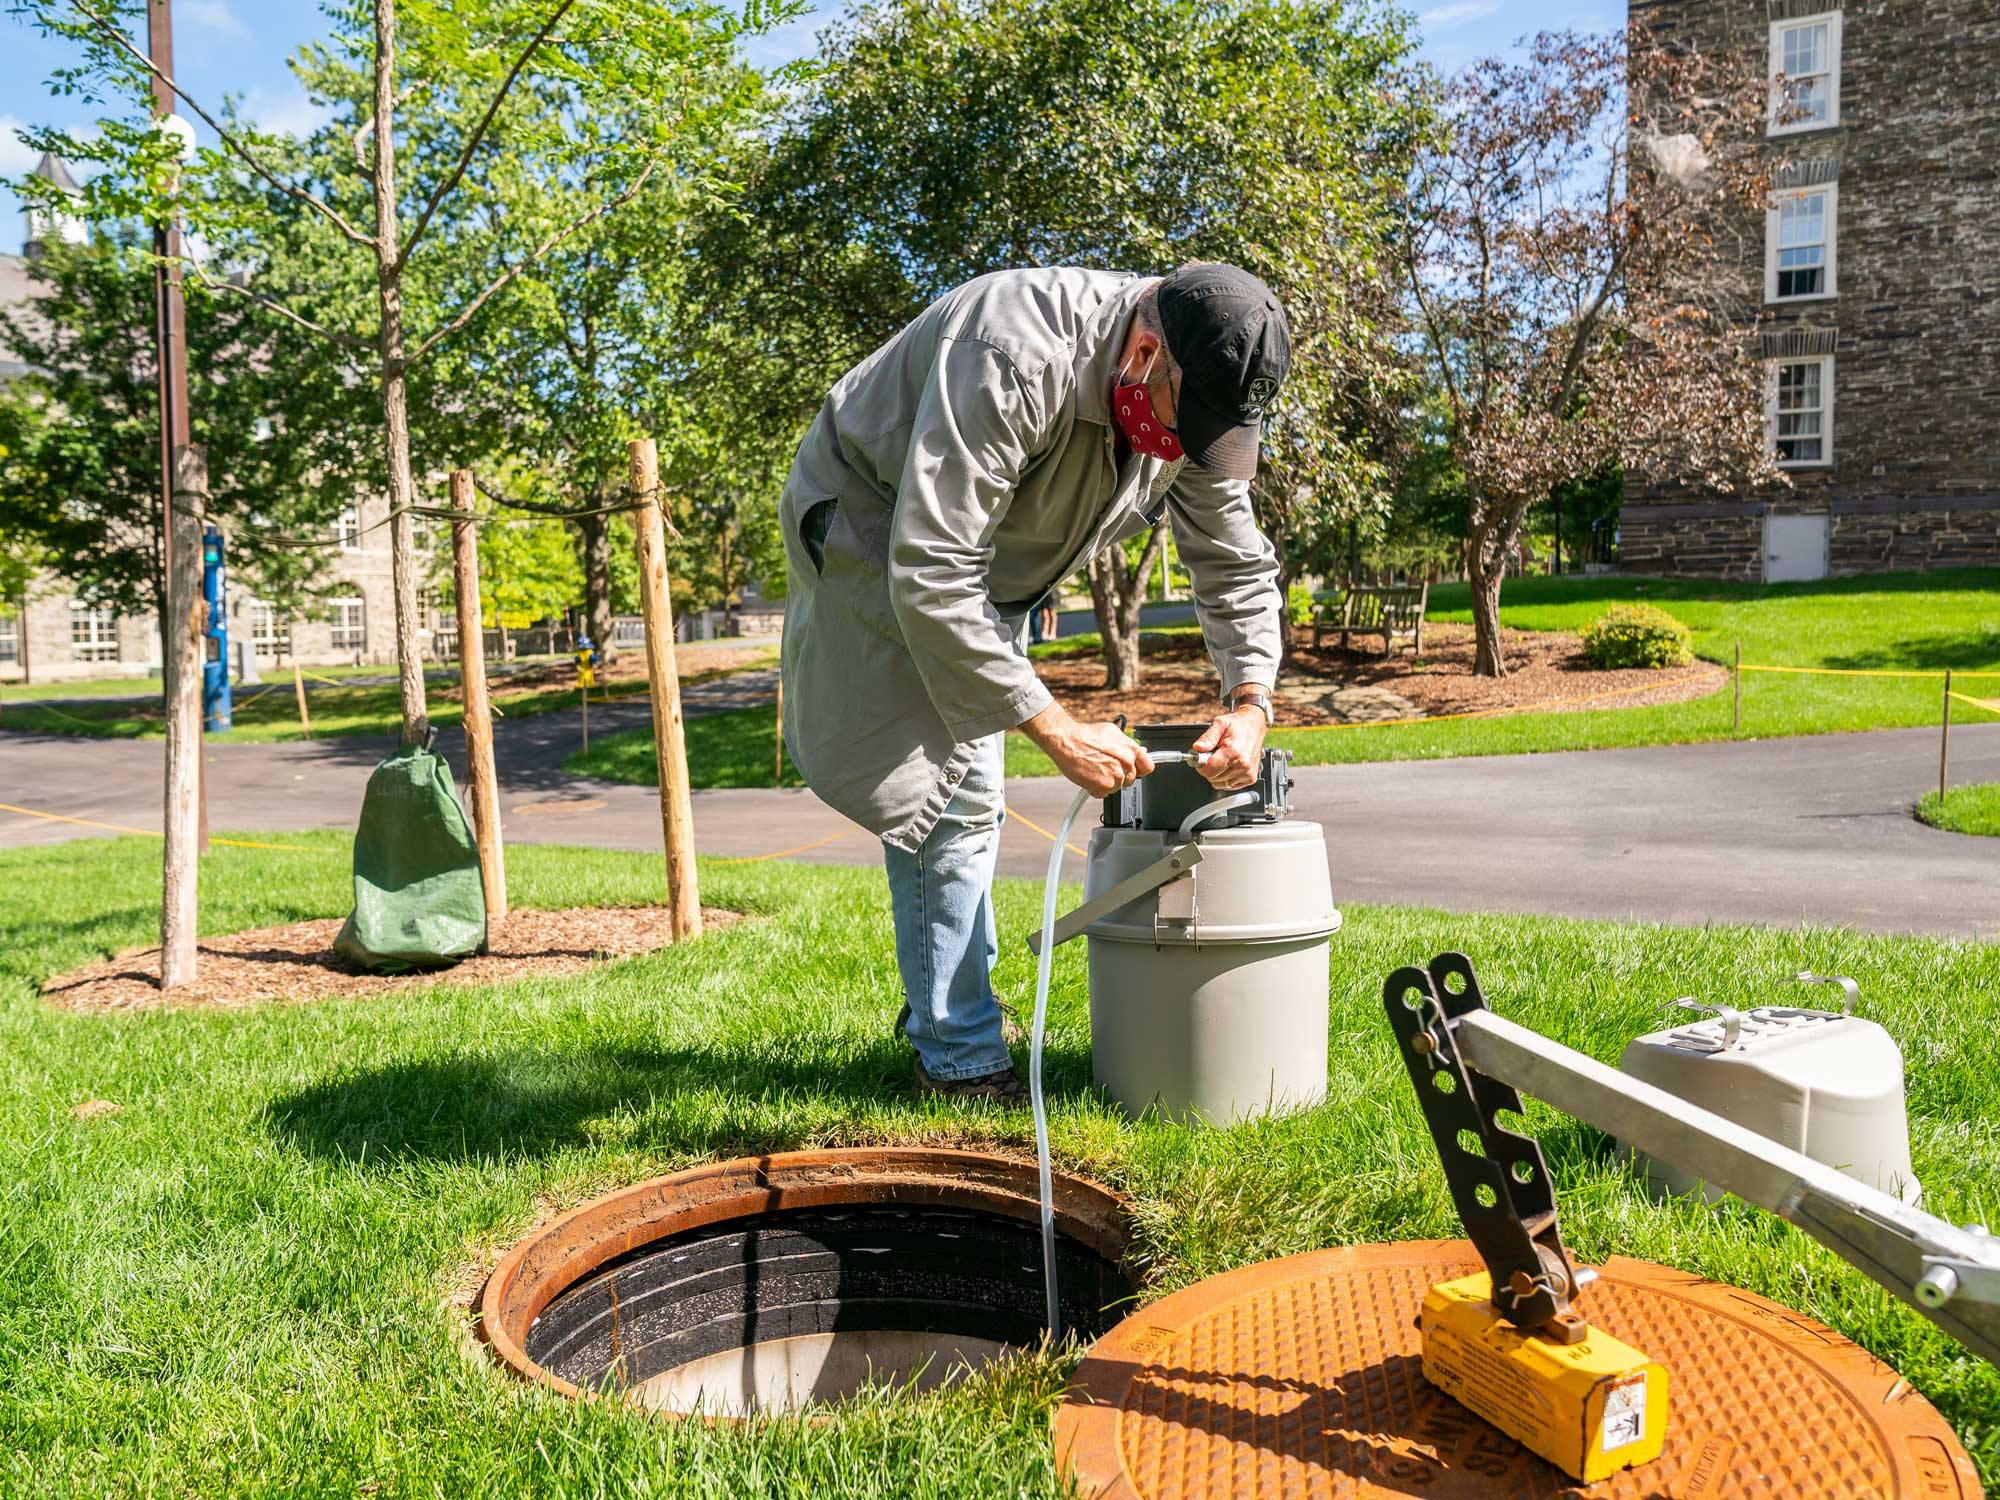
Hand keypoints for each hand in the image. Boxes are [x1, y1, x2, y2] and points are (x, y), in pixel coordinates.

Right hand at [1021, 704, 1154, 796]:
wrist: (1066, 741)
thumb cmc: (1086, 735)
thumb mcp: (1112, 732)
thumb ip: (1127, 744)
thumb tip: (1140, 752)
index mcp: (1131, 750)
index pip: (1148, 768)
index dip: (1139, 769)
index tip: (1134, 770)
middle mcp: (1126, 764)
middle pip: (1131, 779)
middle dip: (1119, 775)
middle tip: (1105, 766)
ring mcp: (1115, 776)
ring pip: (1117, 787)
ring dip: (1107, 782)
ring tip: (1095, 769)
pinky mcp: (1103, 786)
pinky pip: (1104, 794)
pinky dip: (1096, 789)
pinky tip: (1089, 776)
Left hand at [1192, 706, 1266, 790]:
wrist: (1255, 724)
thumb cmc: (1237, 724)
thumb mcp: (1219, 724)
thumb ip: (1207, 737)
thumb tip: (1197, 748)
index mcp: (1233, 751)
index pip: (1209, 770)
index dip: (1201, 765)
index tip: (1202, 757)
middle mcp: (1242, 764)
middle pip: (1213, 778)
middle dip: (1209, 768)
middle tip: (1214, 755)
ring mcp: (1248, 773)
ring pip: (1221, 784)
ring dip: (1218, 774)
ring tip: (1223, 759)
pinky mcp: (1251, 778)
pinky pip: (1230, 786)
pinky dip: (1227, 778)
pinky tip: (1230, 765)